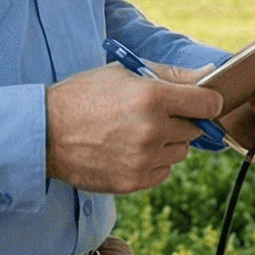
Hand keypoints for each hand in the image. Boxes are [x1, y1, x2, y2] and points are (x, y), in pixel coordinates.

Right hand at [45, 62, 223, 193]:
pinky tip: (127, 150)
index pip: (208, 103)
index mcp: (152, 97)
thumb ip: (172, 74)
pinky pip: (163, 172)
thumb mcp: (124, 72)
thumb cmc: (83, 95)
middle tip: (149, 115)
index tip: (197, 102)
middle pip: (194, 129)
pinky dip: (152, 162)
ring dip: (166, 143)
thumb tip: (210, 75)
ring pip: (179, 152)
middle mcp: (153, 130)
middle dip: (178, 121)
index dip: (205, 101)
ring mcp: (143, 159)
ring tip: (134, 133)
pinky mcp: (134, 182)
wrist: (44, 132)